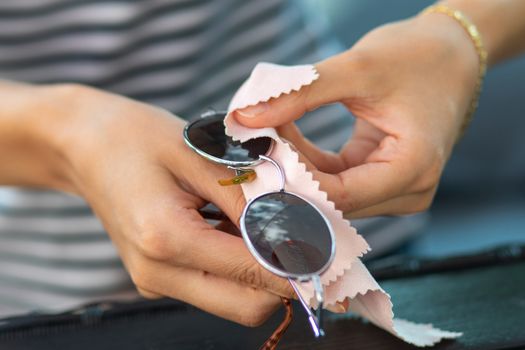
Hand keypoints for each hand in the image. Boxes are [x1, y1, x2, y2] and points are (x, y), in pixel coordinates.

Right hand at [4, 83, 292, 325]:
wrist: (84, 144)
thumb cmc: (135, 137)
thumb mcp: (198, 153)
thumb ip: (247, 195)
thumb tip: (295, 227)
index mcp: (164, 239)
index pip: (251, 274)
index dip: (297, 265)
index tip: (329, 248)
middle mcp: (157, 273)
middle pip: (246, 307)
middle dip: (284, 279)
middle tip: (306, 239)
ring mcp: (155, 280)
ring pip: (233, 301)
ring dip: (262, 272)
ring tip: (268, 223)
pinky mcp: (158, 276)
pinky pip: (214, 286)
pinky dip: (239, 266)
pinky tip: (239, 226)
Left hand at [234, 15, 479, 216]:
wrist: (449, 53)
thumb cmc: (415, 56)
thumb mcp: (356, 70)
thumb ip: (299, 94)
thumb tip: (245, 117)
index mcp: (413, 169)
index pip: (338, 196)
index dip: (293, 180)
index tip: (256, 153)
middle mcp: (410, 191)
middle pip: (334, 202)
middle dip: (291, 173)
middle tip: (254, 140)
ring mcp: (397, 189)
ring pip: (330, 195)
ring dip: (297, 167)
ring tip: (271, 129)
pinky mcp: (382, 180)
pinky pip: (335, 181)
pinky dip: (309, 161)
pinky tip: (288, 133)